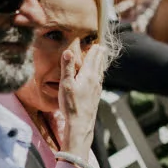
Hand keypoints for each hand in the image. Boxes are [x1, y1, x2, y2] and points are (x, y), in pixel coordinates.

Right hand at [55, 45, 106, 159]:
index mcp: (88, 75)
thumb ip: (67, 68)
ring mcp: (96, 90)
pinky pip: (99, 82)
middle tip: (102, 47)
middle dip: (99, 55)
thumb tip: (68, 51)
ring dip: (100, 65)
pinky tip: (98, 79)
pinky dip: (99, 75)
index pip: (92, 59)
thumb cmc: (71, 105)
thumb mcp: (66, 84)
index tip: (97, 43)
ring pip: (100, 73)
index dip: (94, 50)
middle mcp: (95, 81)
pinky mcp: (96, 97)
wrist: (80, 124)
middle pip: (98, 64)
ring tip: (101, 60)